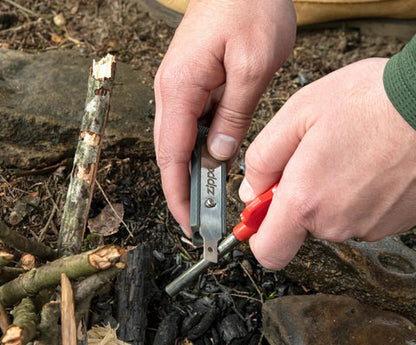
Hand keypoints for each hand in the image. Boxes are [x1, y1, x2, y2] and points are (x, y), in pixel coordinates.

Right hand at [154, 0, 295, 233]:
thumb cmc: (251, 6)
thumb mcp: (252, 67)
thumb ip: (233, 117)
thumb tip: (217, 156)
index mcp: (180, 88)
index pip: (171, 156)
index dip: (178, 194)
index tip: (188, 222)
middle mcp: (171, 92)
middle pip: (170, 155)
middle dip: (183, 191)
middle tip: (202, 222)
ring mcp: (180, 88)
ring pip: (179, 143)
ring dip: (191, 174)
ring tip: (209, 202)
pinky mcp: (193, 86)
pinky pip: (192, 127)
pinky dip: (200, 152)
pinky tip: (215, 167)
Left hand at [239, 58, 415, 268]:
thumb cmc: (372, 101)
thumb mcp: (299, 114)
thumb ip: (263, 158)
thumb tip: (251, 192)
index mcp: (305, 201)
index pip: (269, 252)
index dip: (259, 235)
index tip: (261, 213)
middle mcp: (337, 223)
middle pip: (301, 227)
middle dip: (299, 198)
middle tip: (313, 159)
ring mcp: (369, 225)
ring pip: (332, 219)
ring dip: (330, 194)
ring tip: (347, 155)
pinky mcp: (394, 221)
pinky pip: (360, 214)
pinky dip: (357, 195)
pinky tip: (368, 164)